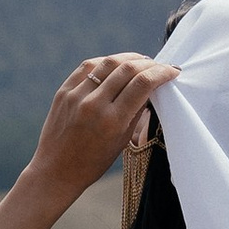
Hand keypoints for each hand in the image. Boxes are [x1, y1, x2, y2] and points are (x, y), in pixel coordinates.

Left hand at [26, 52, 180, 207]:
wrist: (56, 170)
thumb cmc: (94, 162)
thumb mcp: (122, 141)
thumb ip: (136, 112)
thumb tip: (151, 87)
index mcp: (112, 121)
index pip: (143, 84)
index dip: (162, 73)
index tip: (172, 71)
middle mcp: (93, 104)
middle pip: (128, 69)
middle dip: (149, 63)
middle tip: (159, 66)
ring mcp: (76, 95)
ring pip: (108, 62)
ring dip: (129, 58)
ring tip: (141, 61)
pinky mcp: (63, 91)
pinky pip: (88, 67)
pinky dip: (106, 62)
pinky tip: (116, 64)